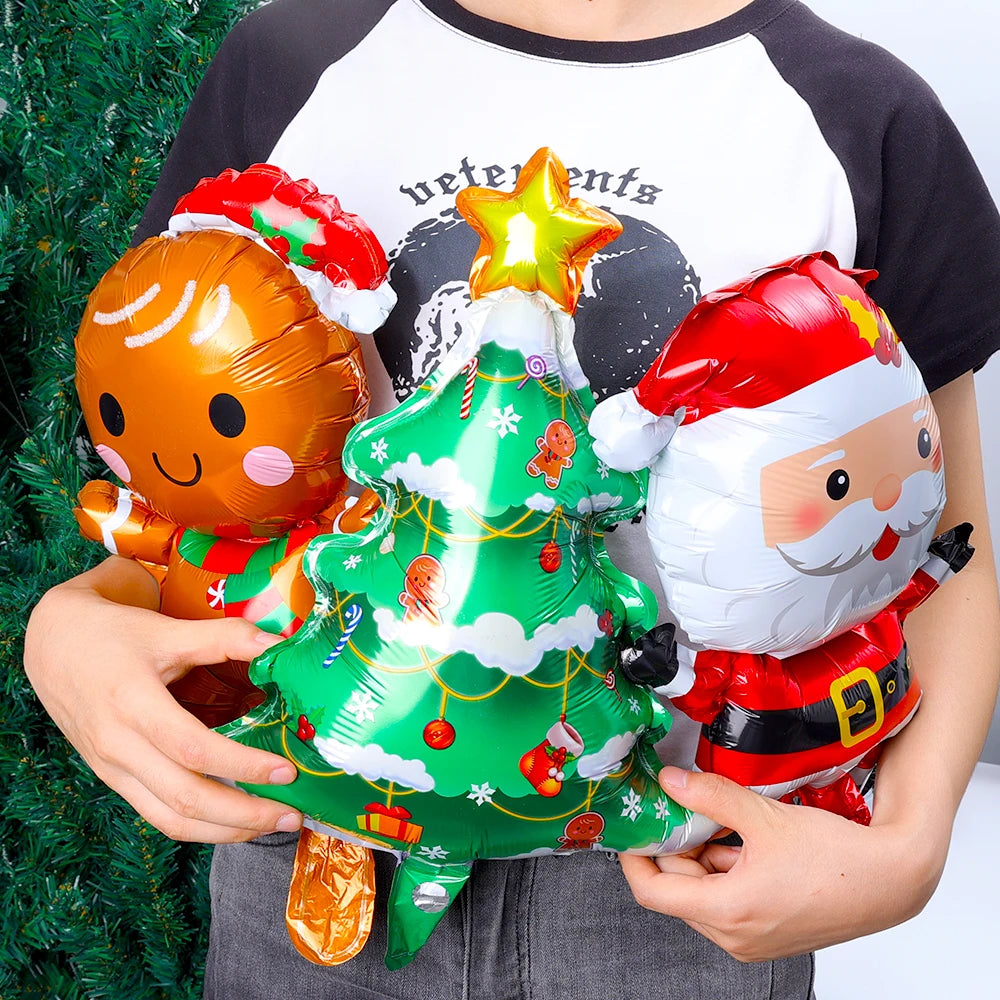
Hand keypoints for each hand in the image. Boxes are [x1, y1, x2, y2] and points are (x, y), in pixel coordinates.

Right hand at [24, 562, 303, 842]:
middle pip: (184, 798)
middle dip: (243, 816)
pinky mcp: (113, 779)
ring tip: (271, 826)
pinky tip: (233, 821)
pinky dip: (200, 826)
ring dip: (225, 831)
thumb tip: (278, 644)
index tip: (286, 770)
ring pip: (170, 820)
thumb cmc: (113, 635)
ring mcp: (113, 769)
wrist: (54, 646)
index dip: (241, 765)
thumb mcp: (167, 630)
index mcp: (133, 704)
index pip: (192, 749)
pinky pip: (157, 815)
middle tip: (292, 816)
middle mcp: (120, 746)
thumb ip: (224, 637)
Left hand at [619, 766, 947, 961]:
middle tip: (685, 808)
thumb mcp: (763, 817)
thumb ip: (711, 796)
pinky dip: (725, 869)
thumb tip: (671, 781)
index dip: (635, 857)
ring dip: (704, 856)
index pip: (652, 891)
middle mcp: (735, 936)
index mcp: (728, 912)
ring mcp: (752, 940)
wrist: (892, 880)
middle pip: (678, 888)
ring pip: (702, 893)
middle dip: (677, 847)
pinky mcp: (768, 934)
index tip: (633, 828)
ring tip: (726, 822)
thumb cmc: (836, 856)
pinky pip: (727, 900)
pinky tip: (746, 842)